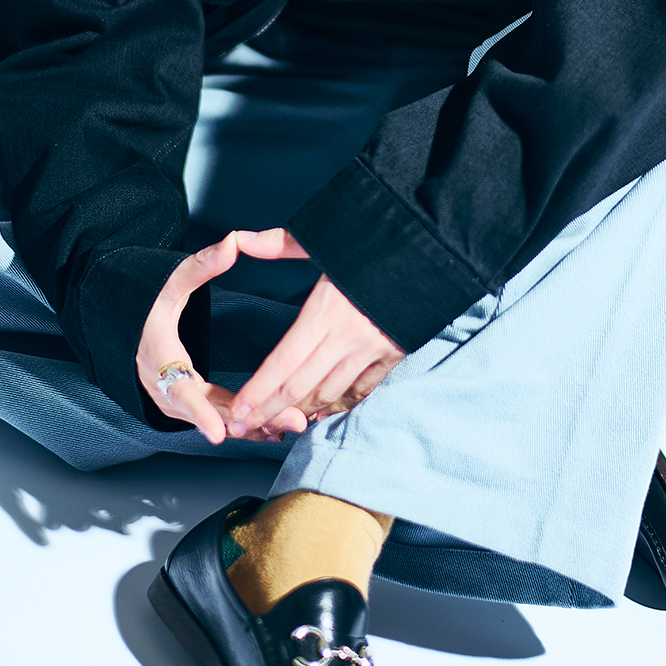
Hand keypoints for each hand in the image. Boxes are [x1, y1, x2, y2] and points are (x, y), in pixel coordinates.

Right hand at [136, 234, 307, 443]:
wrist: (127, 329)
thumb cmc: (146, 303)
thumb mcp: (169, 282)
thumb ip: (201, 265)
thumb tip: (233, 242)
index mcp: (159, 360)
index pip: (181, 391)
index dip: (201, 413)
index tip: (220, 431)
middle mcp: (167, 389)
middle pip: (210, 412)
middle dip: (250, 420)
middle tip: (289, 420)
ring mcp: (179, 402)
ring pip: (220, 419)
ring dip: (256, 424)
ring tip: (294, 423)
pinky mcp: (192, 405)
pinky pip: (221, 418)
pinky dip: (248, 422)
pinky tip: (280, 425)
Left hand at [223, 228, 405, 437]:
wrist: (430, 248)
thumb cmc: (374, 240)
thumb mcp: (323, 238)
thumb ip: (278, 244)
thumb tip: (241, 239)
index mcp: (325, 310)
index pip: (282, 363)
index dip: (257, 391)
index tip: (235, 410)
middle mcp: (346, 337)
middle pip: (299, 387)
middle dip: (267, 412)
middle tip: (240, 428)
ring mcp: (372, 350)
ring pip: (329, 393)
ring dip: (300, 413)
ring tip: (274, 425)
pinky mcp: (393, 354)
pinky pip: (361, 390)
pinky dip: (338, 406)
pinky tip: (320, 415)